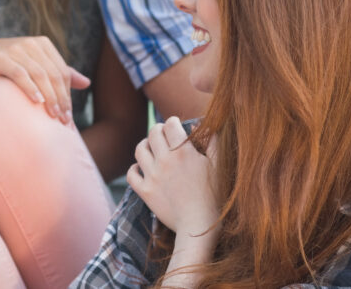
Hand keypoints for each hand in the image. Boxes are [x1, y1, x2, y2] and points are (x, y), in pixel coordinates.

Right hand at [0, 36, 90, 123]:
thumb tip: (87, 83)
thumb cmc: (11, 66)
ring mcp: (14, 48)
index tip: (69, 116)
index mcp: (43, 44)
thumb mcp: (36, 66)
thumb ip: (59, 73)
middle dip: (60, 99)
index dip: (67, 95)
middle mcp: (30, 43)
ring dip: (49, 97)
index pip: (62, 72)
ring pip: (39, 74)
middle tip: (63, 121)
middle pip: (53, 74)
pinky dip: (30, 88)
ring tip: (53, 116)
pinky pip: (19, 74)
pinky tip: (37, 101)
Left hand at [126, 117, 219, 237]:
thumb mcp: (219, 166)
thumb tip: (199, 125)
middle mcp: (164, 160)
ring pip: (139, 150)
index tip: (176, 125)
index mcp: (183, 151)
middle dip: (158, 129)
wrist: (199, 227)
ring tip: (151, 147)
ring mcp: (152, 176)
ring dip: (145, 145)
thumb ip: (213, 142)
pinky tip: (142, 168)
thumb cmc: (214, 197)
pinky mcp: (145, 191)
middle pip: (153, 133)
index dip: (173, 122)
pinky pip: (131, 174)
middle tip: (164, 133)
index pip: (170, 125)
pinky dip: (134, 168)